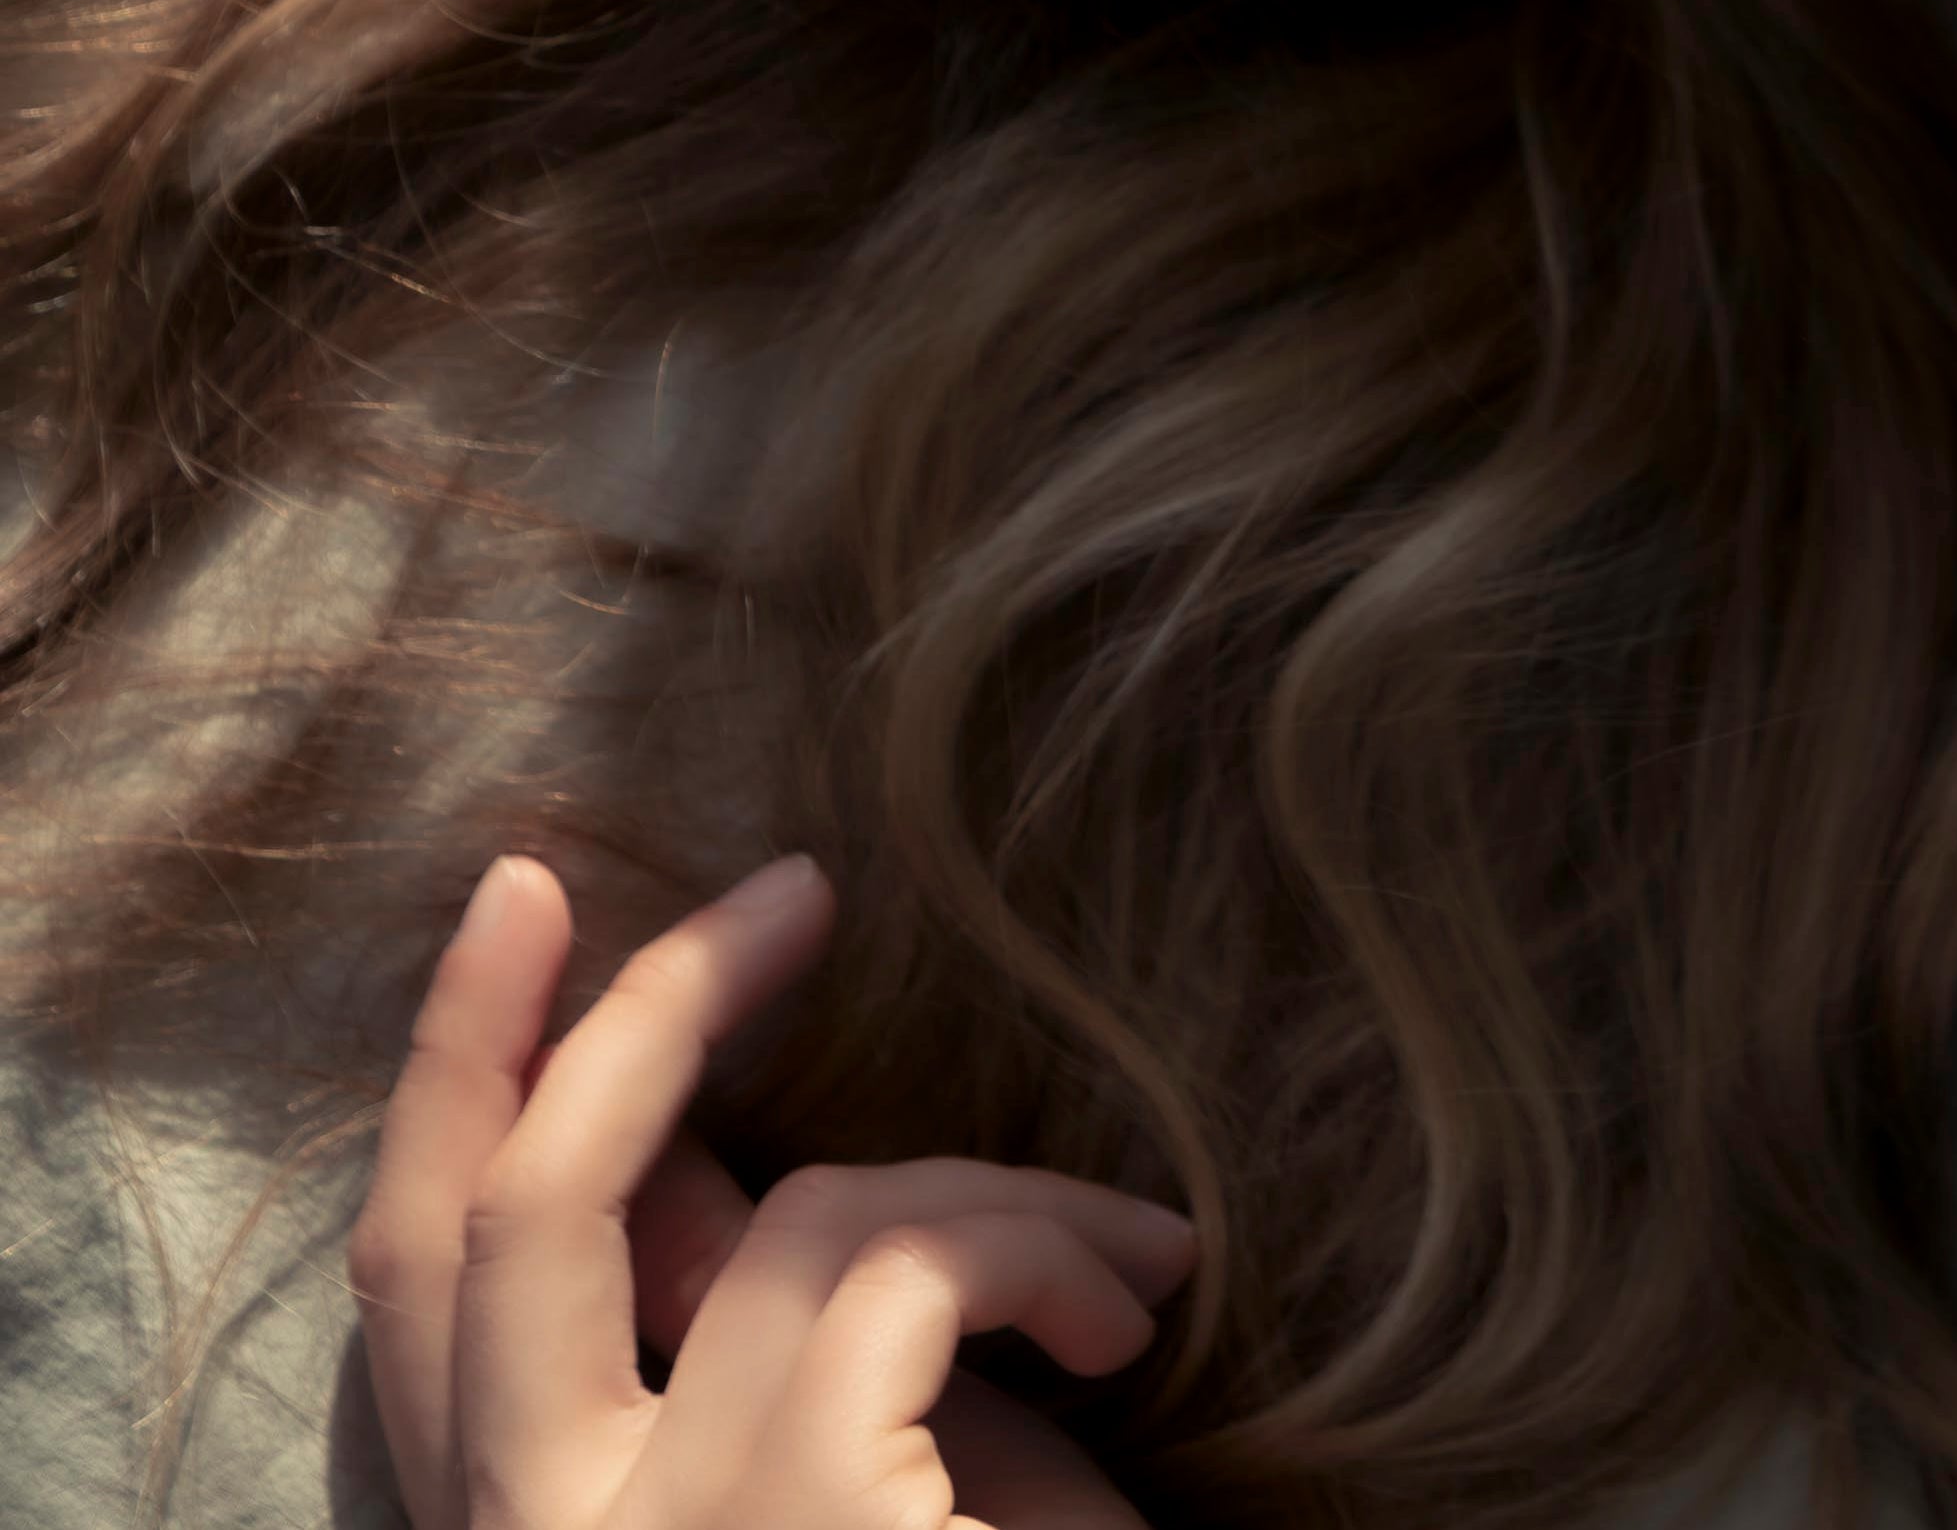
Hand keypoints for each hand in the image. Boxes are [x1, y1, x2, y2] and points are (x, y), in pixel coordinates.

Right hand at [351, 851, 1196, 1529]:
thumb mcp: (846, 1493)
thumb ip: (762, 1349)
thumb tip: (720, 1156)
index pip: (422, 1298)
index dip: (458, 1088)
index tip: (533, 922)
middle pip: (506, 1219)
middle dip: (627, 1010)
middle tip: (784, 886)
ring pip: (781, 1219)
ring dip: (984, 1194)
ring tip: (1135, 1263)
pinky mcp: (792, 1505)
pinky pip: (920, 1262)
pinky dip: (1053, 1249)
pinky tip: (1139, 1314)